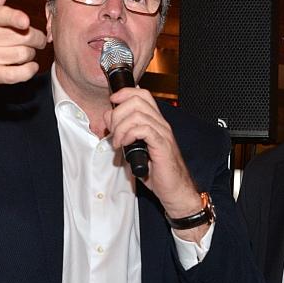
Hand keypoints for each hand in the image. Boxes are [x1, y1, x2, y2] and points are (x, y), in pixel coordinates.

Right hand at [0, 0, 46, 106]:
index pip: (0, 15)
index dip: (14, 18)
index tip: (25, 21)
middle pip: (22, 36)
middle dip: (35, 38)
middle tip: (35, 39)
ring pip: (23, 55)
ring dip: (30, 55)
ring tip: (26, 52)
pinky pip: (15, 75)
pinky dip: (28, 71)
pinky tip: (29, 66)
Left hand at [104, 87, 205, 238]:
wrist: (175, 189)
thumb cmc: (157, 172)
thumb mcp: (135, 149)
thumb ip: (123, 133)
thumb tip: (109, 120)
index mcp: (155, 122)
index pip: (142, 95)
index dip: (125, 93)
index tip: (112, 102)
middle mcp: (161, 124)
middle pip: (137, 100)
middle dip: (118, 113)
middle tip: (113, 130)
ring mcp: (163, 133)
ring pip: (138, 114)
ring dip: (121, 127)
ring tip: (117, 142)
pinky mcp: (162, 145)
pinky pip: (144, 129)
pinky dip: (129, 134)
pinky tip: (125, 144)